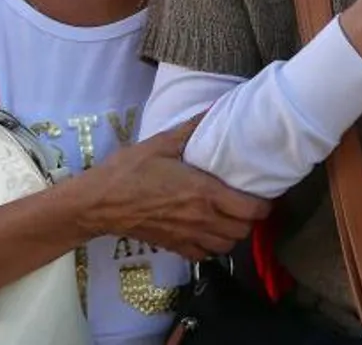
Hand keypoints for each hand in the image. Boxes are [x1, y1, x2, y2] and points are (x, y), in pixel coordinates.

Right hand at [76, 119, 270, 261]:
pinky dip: (211, 246)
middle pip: (243, 231)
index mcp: (204, 193)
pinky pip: (204, 256)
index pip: (251, 210)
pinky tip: (206, 230)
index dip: (263, 204)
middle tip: (246, 201)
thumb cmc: (130, 170)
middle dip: (251, 218)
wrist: (98, 202)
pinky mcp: (173, 247)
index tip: (262, 192)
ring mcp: (187, 236)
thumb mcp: (162, 142)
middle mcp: (201, 219)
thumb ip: (193, 128)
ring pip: (226, 246)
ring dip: (233, 233)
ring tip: (229, 216)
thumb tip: (217, 107)